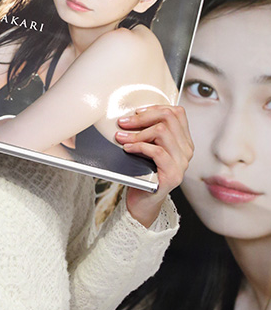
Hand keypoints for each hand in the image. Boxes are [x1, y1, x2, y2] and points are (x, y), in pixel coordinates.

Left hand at [115, 104, 193, 226]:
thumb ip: (148, 131)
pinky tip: (128, 149)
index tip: (136, 113)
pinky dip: (139, 146)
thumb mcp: (147, 147)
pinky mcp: (172, 175)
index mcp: (183, 141)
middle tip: (124, 122)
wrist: (142, 201)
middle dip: (142, 117)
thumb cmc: (143, 173)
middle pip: (169, 118)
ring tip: (122, 138)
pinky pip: (157, 151)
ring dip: (137, 133)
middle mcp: (186, 150)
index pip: (176, 113)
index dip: (154, 108)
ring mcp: (181, 163)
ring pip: (162, 132)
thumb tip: (131, 115)